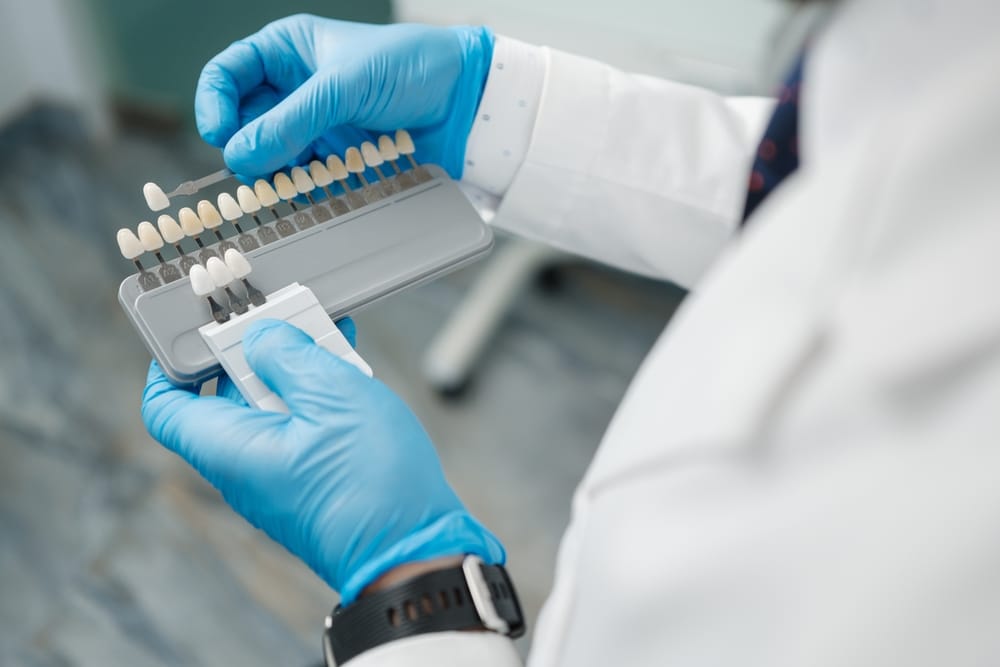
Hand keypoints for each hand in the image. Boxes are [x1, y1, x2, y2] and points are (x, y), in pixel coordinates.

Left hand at [141, 319, 503, 603]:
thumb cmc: (372, 484)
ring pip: (272, 410)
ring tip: (334, 342)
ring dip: (298, 372)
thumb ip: (289, 356)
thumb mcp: (331, 395)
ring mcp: (279, 478)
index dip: (173, 364)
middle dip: (258, 352)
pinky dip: (319, 397)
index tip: (199, 331)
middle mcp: (246, 468)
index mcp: (231, 448)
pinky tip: (350, 372)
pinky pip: (301, 430)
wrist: (416, 552)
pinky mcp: (312, 484)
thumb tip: (262, 338)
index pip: (166, 407)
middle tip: (290, 320)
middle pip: (229, 397)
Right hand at [195, 14, 494, 178]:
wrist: (463, 101)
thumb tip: (241, 154)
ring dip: (272, 173)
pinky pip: (301, 177)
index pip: (228, 74)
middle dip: (245, 146)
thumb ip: (292, 120)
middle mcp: (293, 88)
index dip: (214, 103)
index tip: (219, 135)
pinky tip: (308, 191)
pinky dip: (299, 188)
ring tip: (285, 184)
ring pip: (270, 155)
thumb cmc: (410, 68)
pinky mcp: (334, 157)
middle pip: (243, 122)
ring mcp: (313, 125)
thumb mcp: (345, 85)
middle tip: (254, 170)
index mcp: (287, 51)